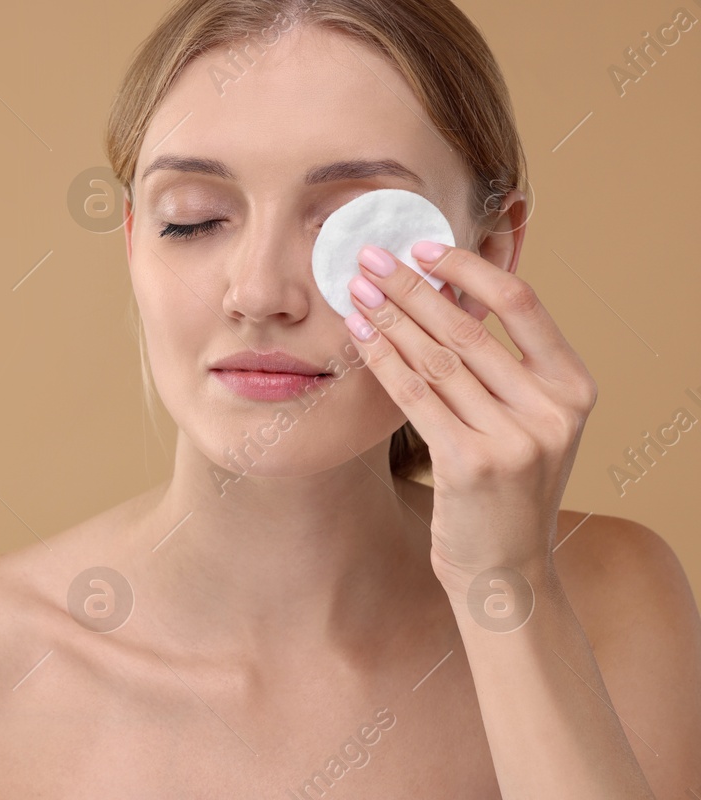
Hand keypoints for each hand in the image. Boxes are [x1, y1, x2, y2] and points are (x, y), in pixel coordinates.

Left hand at [342, 241, 597, 592]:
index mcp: (574, 389)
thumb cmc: (506, 491)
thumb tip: (448, 294)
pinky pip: (417, 396)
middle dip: (413, 288)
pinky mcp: (471, 463)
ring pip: (438, 359)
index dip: (470, 269)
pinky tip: (358, 335)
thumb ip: (504, 368)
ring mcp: (515, 438)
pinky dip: (383, 360)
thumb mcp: (527, 424)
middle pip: (469, 327)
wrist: (506, 573)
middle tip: (370, 258)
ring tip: (356, 290)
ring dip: (390, 318)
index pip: (524, 304)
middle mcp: (552, 410)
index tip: (424, 249)